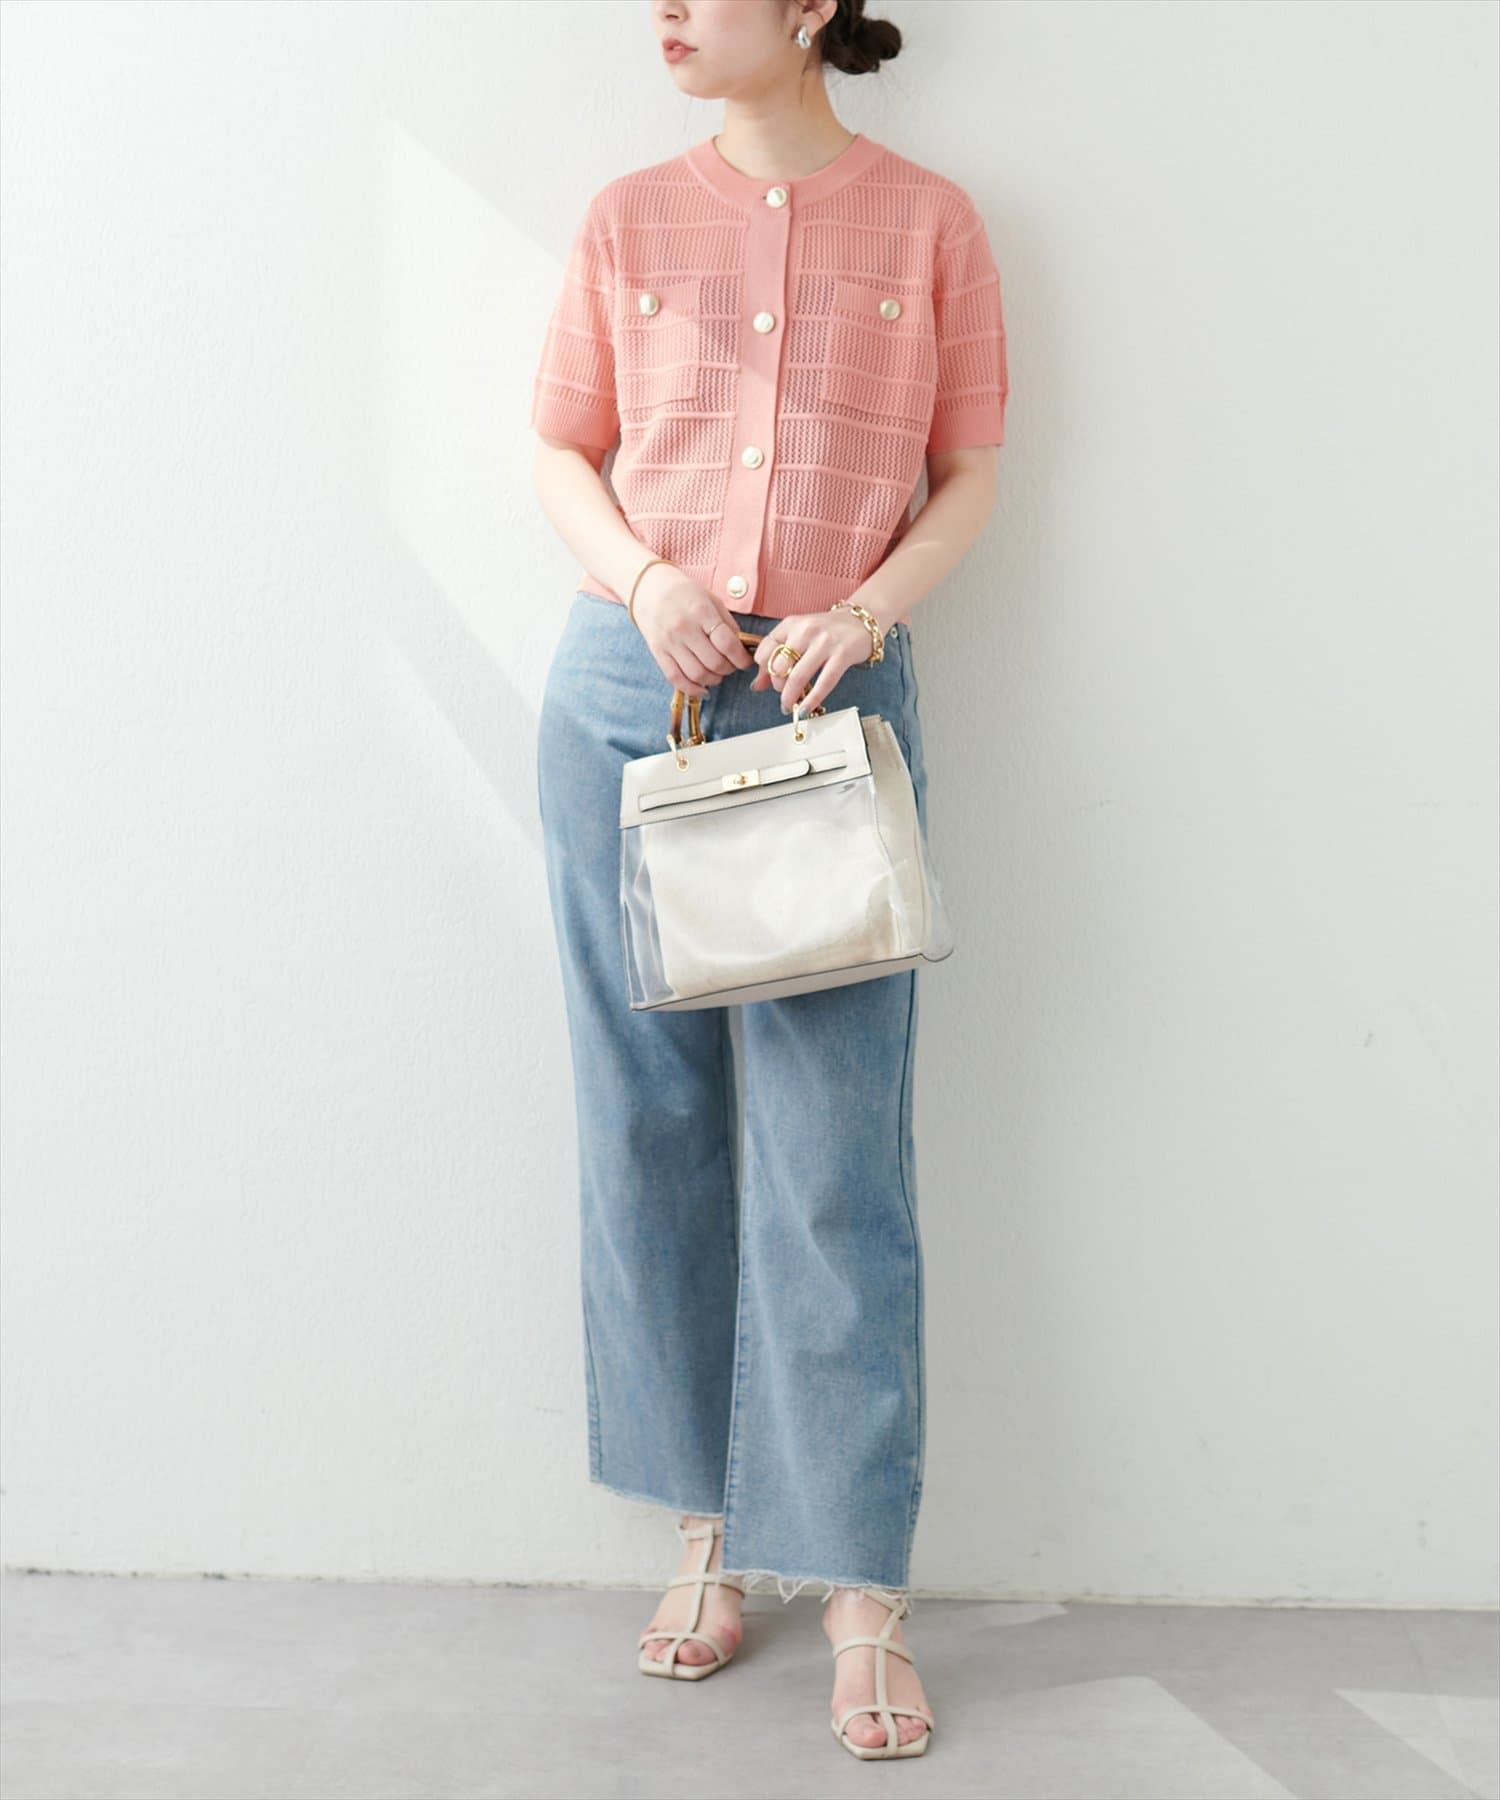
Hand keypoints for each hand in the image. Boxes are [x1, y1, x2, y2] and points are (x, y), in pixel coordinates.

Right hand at [631, 563, 755, 697]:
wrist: (649, 589)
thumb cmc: (685, 594)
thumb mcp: (711, 600)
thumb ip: (727, 624)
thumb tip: (741, 650)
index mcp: (701, 611)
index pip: (727, 643)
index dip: (741, 658)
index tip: (746, 661)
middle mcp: (684, 628)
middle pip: (714, 662)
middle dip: (729, 669)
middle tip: (732, 665)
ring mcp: (669, 642)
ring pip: (697, 674)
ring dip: (714, 679)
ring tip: (717, 673)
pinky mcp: (658, 652)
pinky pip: (676, 679)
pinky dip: (692, 689)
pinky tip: (703, 688)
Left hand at [750, 610, 876, 713]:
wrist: (862, 620)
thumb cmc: (829, 631)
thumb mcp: (799, 637)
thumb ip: (777, 657)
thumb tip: (757, 685)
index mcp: (791, 624)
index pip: (764, 651)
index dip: (764, 671)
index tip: (770, 679)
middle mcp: (806, 630)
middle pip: (778, 666)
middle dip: (777, 686)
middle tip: (784, 694)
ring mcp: (825, 642)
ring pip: (797, 676)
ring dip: (790, 697)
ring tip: (790, 706)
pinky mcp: (842, 655)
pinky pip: (823, 683)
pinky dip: (812, 700)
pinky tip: (806, 709)